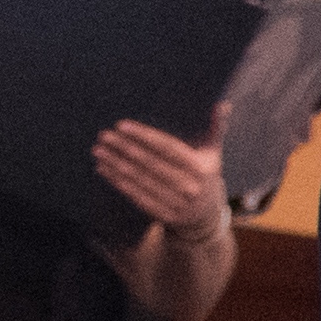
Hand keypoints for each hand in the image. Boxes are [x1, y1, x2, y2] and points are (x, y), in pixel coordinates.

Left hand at [91, 118, 230, 235]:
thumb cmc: (205, 175)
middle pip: (151, 164)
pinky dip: (118, 182)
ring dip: (116, 165)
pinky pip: (136, 196)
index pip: (168, 148)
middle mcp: (190, 187)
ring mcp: (177, 203)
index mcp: (201, 168)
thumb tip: (222, 103)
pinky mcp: (163, 216)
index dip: (144, 136)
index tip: (122, 125)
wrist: (206, 217)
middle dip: (125, 148)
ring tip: (98, 150)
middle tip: (104, 135)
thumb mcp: (214, 154)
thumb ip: (217, 128)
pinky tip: (103, 169)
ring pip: (140, 180)